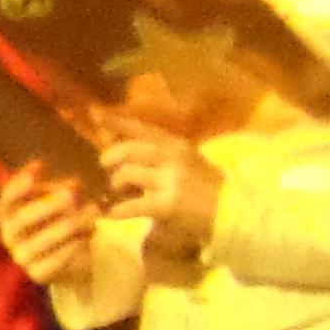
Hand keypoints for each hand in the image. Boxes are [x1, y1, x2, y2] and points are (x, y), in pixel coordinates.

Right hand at [0, 172, 101, 281]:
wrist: (62, 262)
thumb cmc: (56, 223)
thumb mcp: (56, 203)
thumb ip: (61, 190)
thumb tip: (74, 183)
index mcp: (8, 215)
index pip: (7, 198)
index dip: (21, 182)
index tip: (40, 166)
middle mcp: (9, 235)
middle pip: (24, 218)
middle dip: (49, 205)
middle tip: (71, 196)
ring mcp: (22, 256)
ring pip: (43, 240)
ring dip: (70, 226)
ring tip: (92, 216)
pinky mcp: (38, 274)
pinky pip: (55, 261)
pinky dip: (73, 248)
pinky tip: (86, 238)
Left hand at [103, 125, 221, 262]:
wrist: (235, 213)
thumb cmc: (207, 187)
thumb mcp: (187, 161)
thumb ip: (159, 153)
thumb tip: (121, 148)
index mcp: (178, 145)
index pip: (142, 129)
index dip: (117, 121)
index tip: (95, 114)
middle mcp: (174, 158)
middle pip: (128, 150)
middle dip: (110, 157)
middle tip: (106, 167)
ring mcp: (172, 181)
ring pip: (127, 173)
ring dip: (116, 183)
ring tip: (119, 192)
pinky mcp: (169, 205)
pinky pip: (132, 206)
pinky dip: (118, 211)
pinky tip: (113, 215)